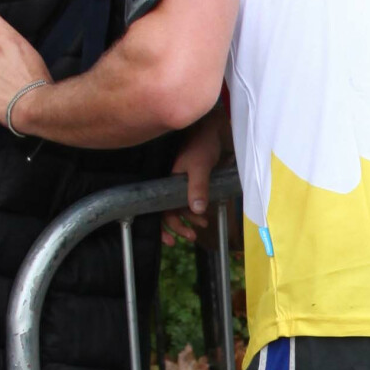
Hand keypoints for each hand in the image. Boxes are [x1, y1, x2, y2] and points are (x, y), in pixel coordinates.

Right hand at [163, 111, 228, 246]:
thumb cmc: (203, 144)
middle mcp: (167, 182)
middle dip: (179, 225)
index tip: (172, 241)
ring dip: (189, 217)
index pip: (158, 208)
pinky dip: (194, 207)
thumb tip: (196, 210)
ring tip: (202, 225)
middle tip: (193, 235)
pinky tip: (204, 213)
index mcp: (164, 179)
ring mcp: (177, 181)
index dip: (163, 226)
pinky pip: (186, 198)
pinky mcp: (187, 179)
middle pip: (167, 209)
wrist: (211, 128)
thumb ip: (198, 187)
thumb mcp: (200, 166)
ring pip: (177, 205)